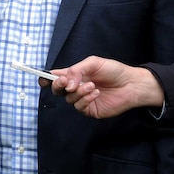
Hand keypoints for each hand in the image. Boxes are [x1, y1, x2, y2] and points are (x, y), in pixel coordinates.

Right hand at [42, 56, 163, 118]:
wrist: (131, 84)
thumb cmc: (114, 71)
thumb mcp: (93, 63)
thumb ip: (76, 70)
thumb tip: (66, 84)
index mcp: (74, 75)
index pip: (55, 77)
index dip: (46, 78)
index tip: (42, 78)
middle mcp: (76, 88)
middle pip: (57, 90)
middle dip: (58, 86)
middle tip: (66, 82)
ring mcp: (82, 99)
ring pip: (68, 99)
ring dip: (79, 92)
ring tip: (92, 86)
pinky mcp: (89, 109)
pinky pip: (79, 107)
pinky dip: (85, 99)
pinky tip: (96, 93)